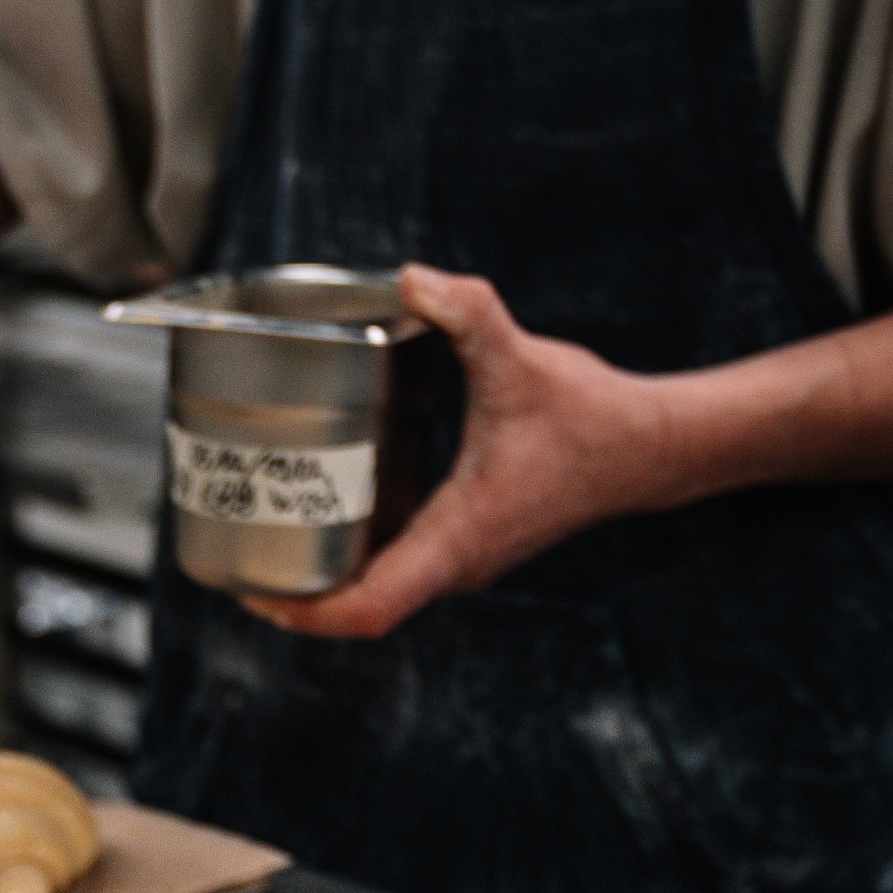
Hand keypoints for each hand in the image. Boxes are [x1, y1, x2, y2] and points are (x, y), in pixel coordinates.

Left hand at [247, 265, 892, 642]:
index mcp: (457, 541)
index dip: (304, 614)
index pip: (367, 610)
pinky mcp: (472, 539)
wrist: (656, 447)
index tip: (253, 597)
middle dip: (294, 597)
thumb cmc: (595, 417)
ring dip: (322, 577)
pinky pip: (398, 562)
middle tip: (236, 559)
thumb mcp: (521, 360)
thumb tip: (414, 278)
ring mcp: (464, 557)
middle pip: (357, 609)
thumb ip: (468, 314)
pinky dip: (357, 550)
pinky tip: (327, 509)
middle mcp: (456, 563)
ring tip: (263, 540)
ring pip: (377, 590)